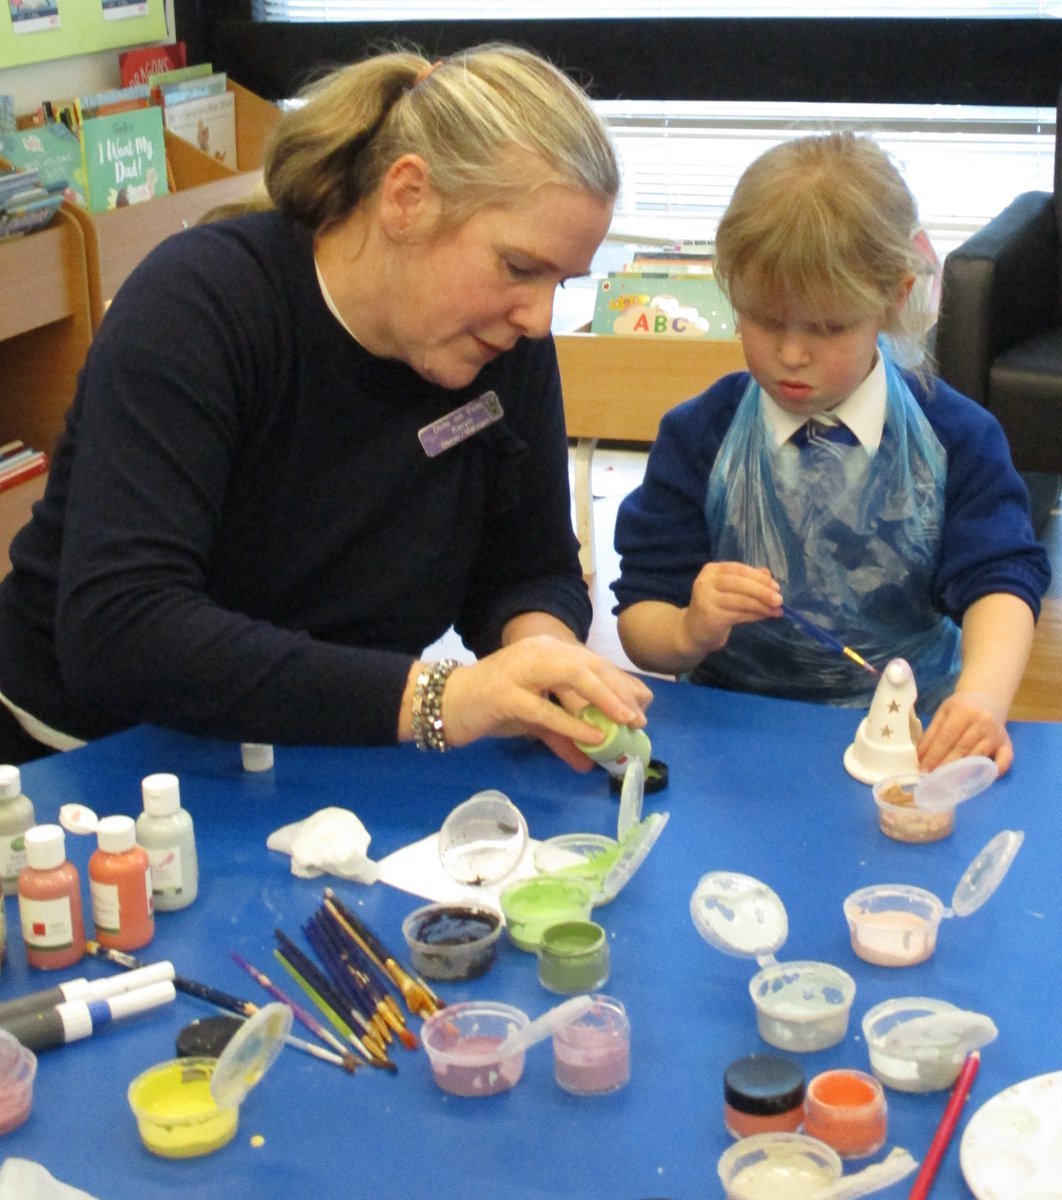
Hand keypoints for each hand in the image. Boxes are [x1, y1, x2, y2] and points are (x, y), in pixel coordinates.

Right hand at [437, 636, 652, 766]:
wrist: (447, 703)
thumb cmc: (492, 706)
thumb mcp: (534, 717)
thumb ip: (562, 734)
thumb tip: (590, 760)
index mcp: (547, 650)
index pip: (592, 662)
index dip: (620, 682)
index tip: (644, 703)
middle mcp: (538, 652)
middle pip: (589, 666)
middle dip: (619, 690)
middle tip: (640, 718)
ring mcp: (522, 670)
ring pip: (573, 677)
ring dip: (604, 698)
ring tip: (626, 722)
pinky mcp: (506, 694)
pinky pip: (546, 710)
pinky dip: (573, 724)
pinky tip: (594, 736)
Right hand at [680, 563, 782, 655]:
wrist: (694, 631)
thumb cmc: (716, 607)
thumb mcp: (730, 590)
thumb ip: (747, 580)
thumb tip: (768, 573)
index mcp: (711, 570)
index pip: (738, 569)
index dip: (758, 577)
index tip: (776, 586)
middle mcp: (705, 582)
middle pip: (737, 583)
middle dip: (761, 591)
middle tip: (779, 599)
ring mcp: (705, 599)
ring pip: (739, 600)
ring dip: (760, 605)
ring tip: (776, 610)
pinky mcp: (709, 616)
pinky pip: (737, 615)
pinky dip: (753, 615)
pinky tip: (764, 616)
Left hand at [917, 691, 1012, 775]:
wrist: (988, 699)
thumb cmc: (961, 708)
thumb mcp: (943, 714)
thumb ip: (931, 734)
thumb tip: (919, 757)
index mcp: (964, 712)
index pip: (946, 738)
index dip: (933, 756)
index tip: (923, 770)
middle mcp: (983, 723)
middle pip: (961, 749)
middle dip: (945, 767)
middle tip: (931, 780)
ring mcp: (997, 734)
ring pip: (978, 757)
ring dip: (963, 773)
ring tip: (947, 784)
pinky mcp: (1007, 744)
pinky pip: (1005, 760)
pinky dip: (995, 771)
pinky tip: (981, 779)